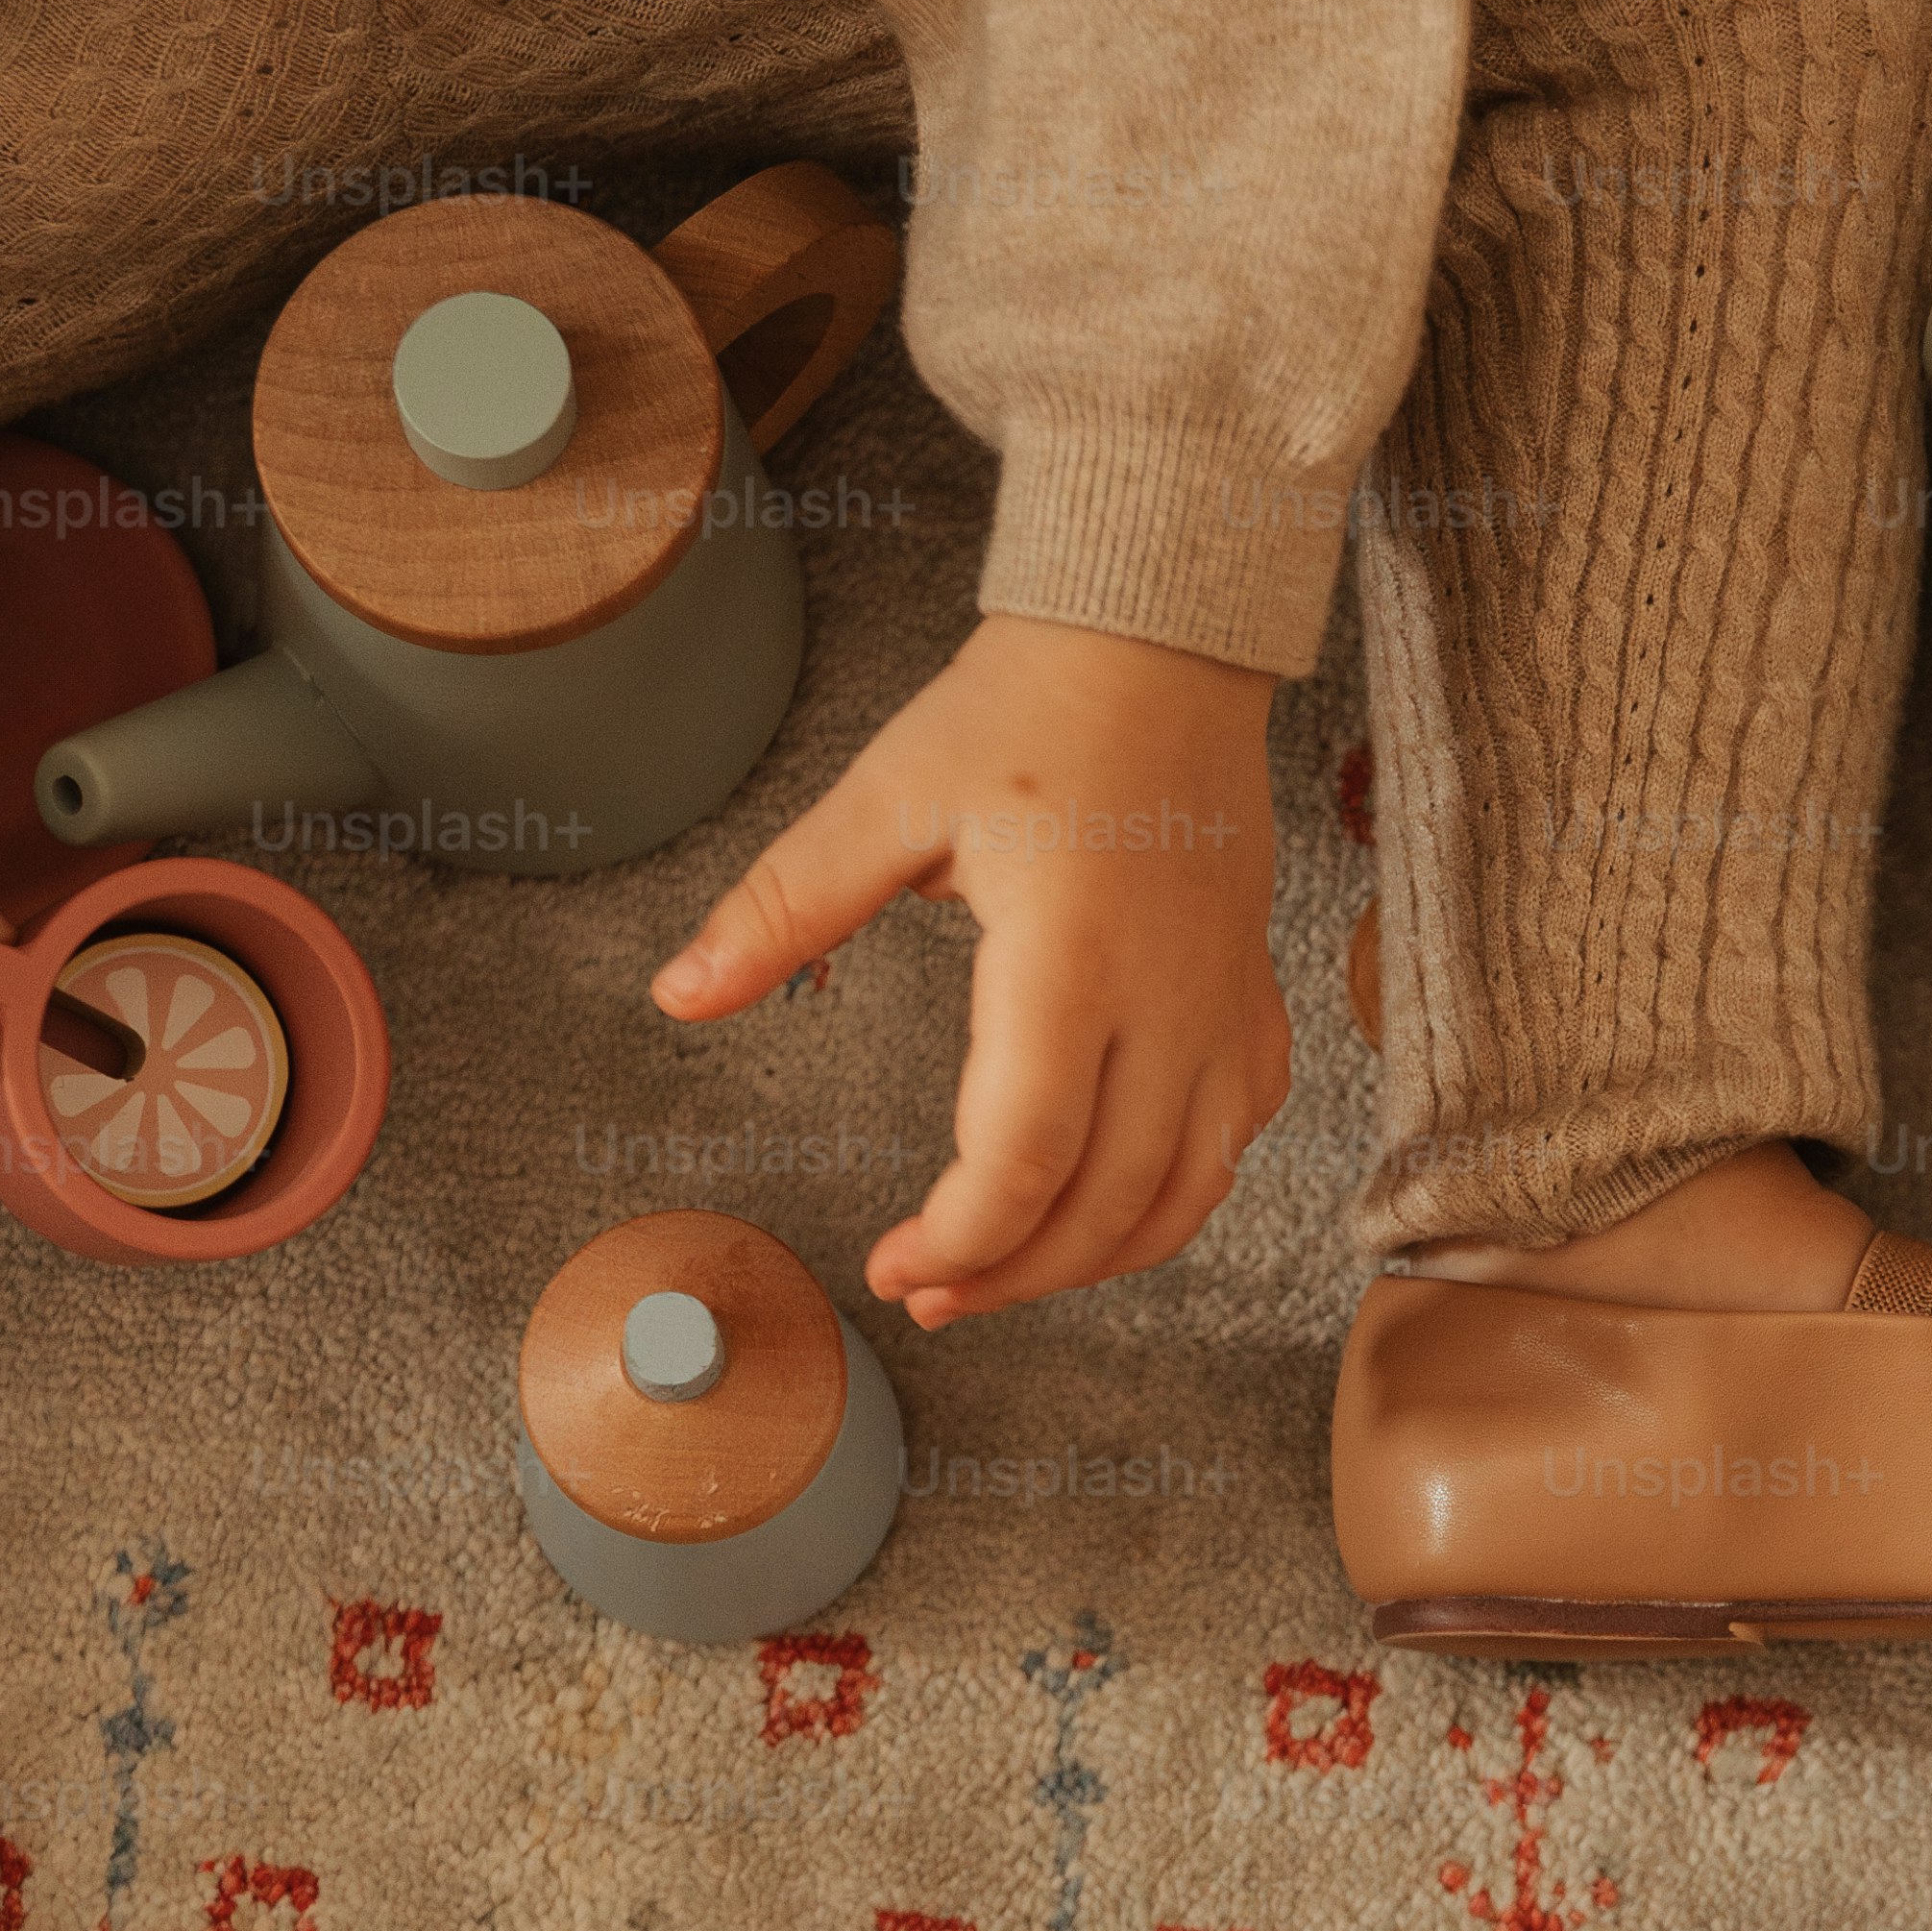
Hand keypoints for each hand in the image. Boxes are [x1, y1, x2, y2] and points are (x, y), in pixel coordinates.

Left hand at [653, 617, 1290, 1327]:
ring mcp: (1222, 1003)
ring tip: (1006, 1272)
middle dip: (1010, 1274)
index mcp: (1068, 957)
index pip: (1025, 1156)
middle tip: (927, 1290)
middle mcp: (1165, 999)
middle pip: (1105, 1203)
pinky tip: (1113, 1204)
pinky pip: (1238, 1135)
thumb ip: (784, 909)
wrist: (1162, 640)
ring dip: (1095, 1258)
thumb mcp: (887, 802)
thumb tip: (679, 994)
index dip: (958, 1240)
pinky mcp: (1252, 993)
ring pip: (1185, 1192)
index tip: (892, 1265)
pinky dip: (1176, 1196)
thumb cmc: (1029, 708)